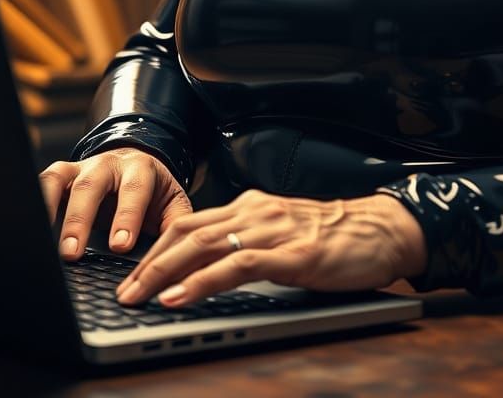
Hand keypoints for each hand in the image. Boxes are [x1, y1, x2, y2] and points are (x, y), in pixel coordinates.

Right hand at [39, 147, 191, 258]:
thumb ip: (175, 224)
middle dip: (81, 219)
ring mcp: (80, 168)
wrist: (136, 162)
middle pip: (92, 185)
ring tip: (43, 243)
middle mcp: (108, 165)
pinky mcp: (60, 176)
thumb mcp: (171, 203)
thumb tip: (178, 253)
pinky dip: (33, 202)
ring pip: (60, 179)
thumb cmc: (152, 190)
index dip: (127, 217)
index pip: (135, 190)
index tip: (121, 245)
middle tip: (73, 253)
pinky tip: (27, 227)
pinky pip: (42, 183)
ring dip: (49, 208)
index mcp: (140, 169)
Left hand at [114, 190, 426, 307]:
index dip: (154, 247)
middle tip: (121, 290)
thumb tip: (211, 269)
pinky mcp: (289, 255)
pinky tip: (179, 296)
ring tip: (136, 296)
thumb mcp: (283, 233)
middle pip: (186, 232)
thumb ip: (250, 243)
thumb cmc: (336, 237)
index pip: (189, 222)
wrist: (382, 229)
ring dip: (162, 272)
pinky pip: (235, 266)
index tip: (128, 272)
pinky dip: (201, 281)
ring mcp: (271, 231)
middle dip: (147, 262)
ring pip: (203, 245)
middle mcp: (255, 212)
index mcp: (251, 206)